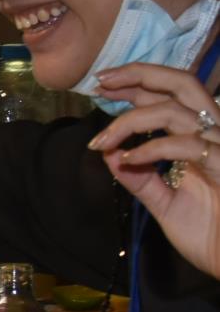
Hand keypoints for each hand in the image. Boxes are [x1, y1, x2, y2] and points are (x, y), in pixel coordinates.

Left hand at [91, 63, 219, 278]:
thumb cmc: (210, 235)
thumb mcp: (165, 203)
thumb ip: (140, 179)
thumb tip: (109, 155)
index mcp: (203, 139)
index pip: (171, 96)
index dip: (137, 84)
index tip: (102, 86)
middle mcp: (216, 135)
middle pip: (183, 83)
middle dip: (139, 75)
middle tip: (102, 83)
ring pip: (176, 111)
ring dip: (131, 120)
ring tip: (103, 140)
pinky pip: (186, 146)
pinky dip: (151, 149)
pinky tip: (129, 159)